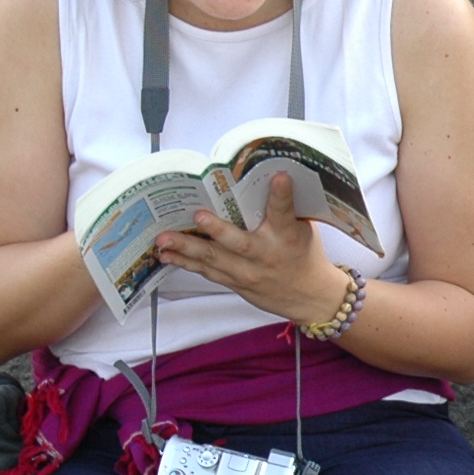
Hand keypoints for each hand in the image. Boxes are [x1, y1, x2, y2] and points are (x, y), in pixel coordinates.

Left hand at [155, 171, 344, 326]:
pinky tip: (166, 255)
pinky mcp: (236, 283)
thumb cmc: (305, 256)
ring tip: (163, 239)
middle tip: (199, 216)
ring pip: (215, 260)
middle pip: (239, 243)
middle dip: (217, 230)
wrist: (310, 297)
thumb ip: (285, 210)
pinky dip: (185, 263)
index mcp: (288, 237)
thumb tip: (265, 177)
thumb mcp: (303, 230)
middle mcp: (266, 255)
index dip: (282, 195)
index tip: (280, 177)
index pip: (285, 212)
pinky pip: (207, 272)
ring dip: (187, 249)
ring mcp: (249, 272)